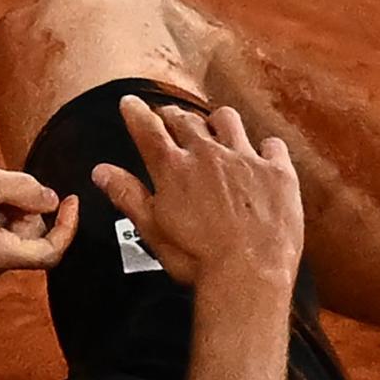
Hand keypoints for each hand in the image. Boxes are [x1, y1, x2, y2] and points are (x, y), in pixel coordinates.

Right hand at [89, 101, 301, 291]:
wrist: (249, 275)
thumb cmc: (198, 259)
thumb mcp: (152, 230)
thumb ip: (127, 195)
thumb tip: (102, 172)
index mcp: (173, 169)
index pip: (147, 128)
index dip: (135, 112)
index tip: (130, 104)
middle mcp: (208, 155)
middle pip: (185, 120)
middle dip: (173, 116)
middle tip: (168, 119)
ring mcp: (246, 160)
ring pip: (227, 120)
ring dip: (216, 121)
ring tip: (214, 129)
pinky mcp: (277, 173)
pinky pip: (272, 145)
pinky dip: (264, 148)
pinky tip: (261, 156)